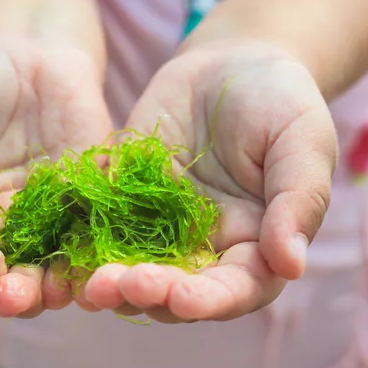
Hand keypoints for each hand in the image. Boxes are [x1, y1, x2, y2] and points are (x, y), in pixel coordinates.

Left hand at [80, 40, 336, 322]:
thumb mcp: (302, 141)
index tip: (181, 298)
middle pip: (176, 290)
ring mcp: (160, 227)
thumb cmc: (279, 101)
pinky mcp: (125, 202)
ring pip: (134, 270)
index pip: (234, 289)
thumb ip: (298, 200)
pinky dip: (85, 244)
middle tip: (120, 287)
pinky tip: (65, 252)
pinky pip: (102, 228)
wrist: (228, 66)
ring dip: (112, 283)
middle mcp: (204, 247)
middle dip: (149, 294)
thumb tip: (291, 265)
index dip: (208, 301)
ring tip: (90, 284)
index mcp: (255, 245)